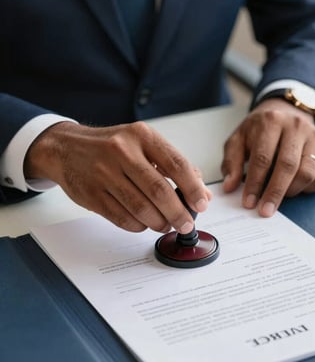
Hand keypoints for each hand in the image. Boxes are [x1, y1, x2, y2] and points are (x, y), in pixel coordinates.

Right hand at [24, 121, 211, 232]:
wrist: (66, 148)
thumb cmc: (111, 147)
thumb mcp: (143, 144)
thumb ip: (173, 165)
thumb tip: (201, 192)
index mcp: (141, 136)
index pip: (176, 164)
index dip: (193, 188)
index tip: (202, 205)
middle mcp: (122, 151)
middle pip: (159, 191)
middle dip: (178, 213)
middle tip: (186, 224)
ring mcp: (104, 173)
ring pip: (141, 208)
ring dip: (159, 223)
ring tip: (166, 225)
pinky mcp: (92, 194)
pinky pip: (122, 218)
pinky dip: (138, 226)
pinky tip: (145, 223)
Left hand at [221, 98, 314, 216]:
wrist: (285, 113)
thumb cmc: (259, 131)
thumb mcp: (238, 140)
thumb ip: (231, 162)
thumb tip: (229, 186)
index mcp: (271, 122)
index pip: (263, 158)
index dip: (255, 183)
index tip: (248, 202)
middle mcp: (296, 127)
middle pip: (287, 166)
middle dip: (275, 192)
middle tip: (265, 211)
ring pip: (307, 173)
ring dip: (291, 191)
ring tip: (277, 197)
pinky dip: (307, 189)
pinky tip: (293, 188)